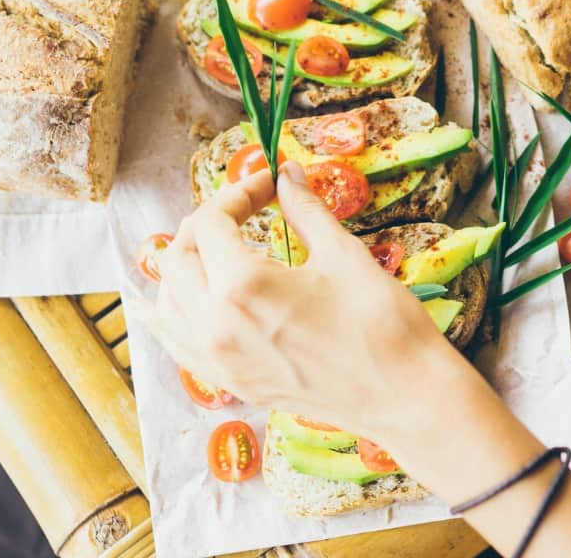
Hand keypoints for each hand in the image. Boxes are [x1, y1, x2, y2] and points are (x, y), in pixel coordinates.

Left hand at [138, 162, 458, 444]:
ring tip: (216, 247)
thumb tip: (288, 175)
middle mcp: (216, 326)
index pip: (212, 223)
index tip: (270, 184)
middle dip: (205, 223)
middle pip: (177, 257)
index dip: (238, 193)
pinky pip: (177, 345)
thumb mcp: (343, 255)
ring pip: (167, 301)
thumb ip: (305, 211)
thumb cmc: (381, 323)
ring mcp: (220, 361)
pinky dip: (169, 316)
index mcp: (242, 286)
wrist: (404, 396)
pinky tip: (169, 302)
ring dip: (183, 265)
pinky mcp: (233, 384)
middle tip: (244, 209)